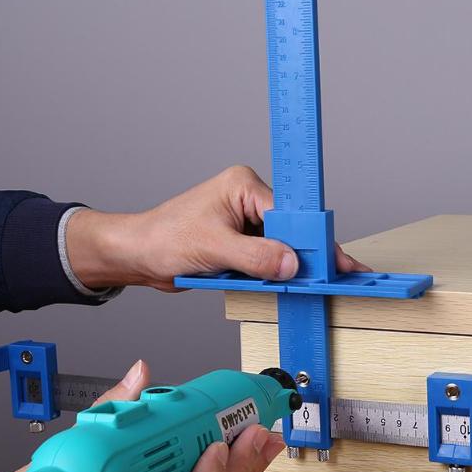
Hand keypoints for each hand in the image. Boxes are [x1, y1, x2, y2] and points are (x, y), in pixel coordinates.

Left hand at [66, 165, 369, 290]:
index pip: (290, 214)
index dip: (311, 240)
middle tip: (331, 277)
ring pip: (281, 248)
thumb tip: (291, 264)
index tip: (333, 261)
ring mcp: (245, 223)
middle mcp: (248, 200)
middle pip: (290, 231)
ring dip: (287, 268)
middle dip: (305, 255)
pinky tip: (281, 284)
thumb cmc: (163, 239)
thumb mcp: (213, 248)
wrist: (138, 256)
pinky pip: (266, 259)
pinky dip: (272, 274)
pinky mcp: (240, 243)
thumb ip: (255, 257)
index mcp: (244, 186)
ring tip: (310, 283)